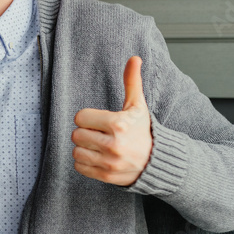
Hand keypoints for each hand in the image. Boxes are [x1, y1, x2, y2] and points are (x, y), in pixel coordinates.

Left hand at [71, 56, 152, 185]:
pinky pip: (79, 167)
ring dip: (84, 147)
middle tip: (99, 133)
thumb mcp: (138, 106)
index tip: (98, 121)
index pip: (80, 117)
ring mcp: (109, 162)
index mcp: (118, 124)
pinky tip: (98, 156)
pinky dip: (85, 162)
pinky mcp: (106, 176)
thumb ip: (132, 82)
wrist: (157, 161)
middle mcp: (114, 144)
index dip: (87, 118)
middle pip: (76, 134)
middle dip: (85, 132)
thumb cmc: (143, 131)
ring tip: (98, 145)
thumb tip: (134, 58)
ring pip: (76, 151)